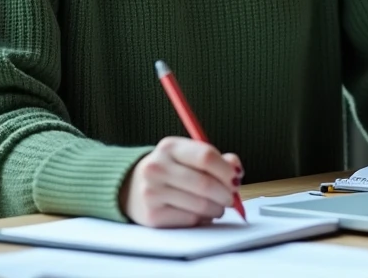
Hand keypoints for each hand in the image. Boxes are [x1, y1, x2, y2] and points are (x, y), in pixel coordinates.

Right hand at [121, 136, 242, 226]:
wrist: (131, 188)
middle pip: (205, 184)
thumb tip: (236, 170)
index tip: (236, 178)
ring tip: (216, 206)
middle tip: (231, 198)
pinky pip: (190, 220)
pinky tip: (198, 213)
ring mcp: (152, 192)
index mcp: (169, 147)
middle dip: (226, 194)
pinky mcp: (152, 216)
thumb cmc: (169, 171)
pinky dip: (201, 219)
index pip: (206, 156)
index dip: (227, 170)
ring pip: (200, 205)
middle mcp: (157, 167)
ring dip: (216, 209)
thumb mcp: (187, 156)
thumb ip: (216, 159)